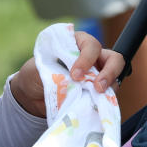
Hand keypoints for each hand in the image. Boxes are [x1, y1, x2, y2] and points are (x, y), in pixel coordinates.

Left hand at [10, 31, 125, 116]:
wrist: (32, 96)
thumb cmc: (34, 74)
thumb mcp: (37, 69)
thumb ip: (54, 71)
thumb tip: (70, 80)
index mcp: (76, 43)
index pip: (90, 45)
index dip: (87, 58)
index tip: (75, 74)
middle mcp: (91, 57)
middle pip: (113, 58)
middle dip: (109, 71)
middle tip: (98, 86)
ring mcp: (97, 74)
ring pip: (115, 77)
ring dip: (109, 86)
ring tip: (98, 96)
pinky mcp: (97, 92)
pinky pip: (108, 94)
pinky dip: (104, 99)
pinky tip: (94, 104)